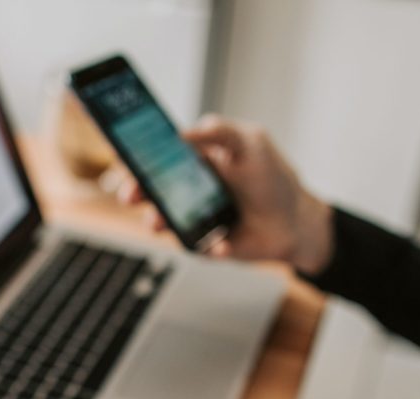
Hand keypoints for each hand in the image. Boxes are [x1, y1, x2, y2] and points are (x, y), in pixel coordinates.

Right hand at [119, 115, 335, 275]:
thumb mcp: (251, 142)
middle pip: (150, 189)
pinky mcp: (203, 244)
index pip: (157, 155)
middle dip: (136, 191)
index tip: (124, 157)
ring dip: (157, 221)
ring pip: (162, 221)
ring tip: (159, 223)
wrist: (295, 222)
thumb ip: (219, 131)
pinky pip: (195, 247)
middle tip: (131, 195)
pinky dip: (207, 246)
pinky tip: (222, 243)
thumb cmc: (273, 179)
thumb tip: (182, 131)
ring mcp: (193, 218)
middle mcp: (188, 189)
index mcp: (194, 161)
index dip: (137, 156)